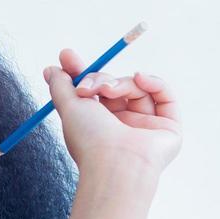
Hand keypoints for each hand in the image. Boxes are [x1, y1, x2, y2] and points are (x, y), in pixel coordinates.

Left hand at [43, 47, 181, 177]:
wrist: (116, 163)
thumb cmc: (89, 139)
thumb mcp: (67, 107)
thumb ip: (60, 86)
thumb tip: (51, 70)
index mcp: (97, 125)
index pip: (93, 92)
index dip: (81, 72)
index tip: (66, 55)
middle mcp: (121, 125)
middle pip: (114, 86)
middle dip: (98, 78)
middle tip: (86, 86)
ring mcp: (145, 126)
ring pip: (137, 87)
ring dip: (121, 82)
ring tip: (107, 92)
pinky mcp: (168, 127)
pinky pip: (165, 95)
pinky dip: (153, 81)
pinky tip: (140, 78)